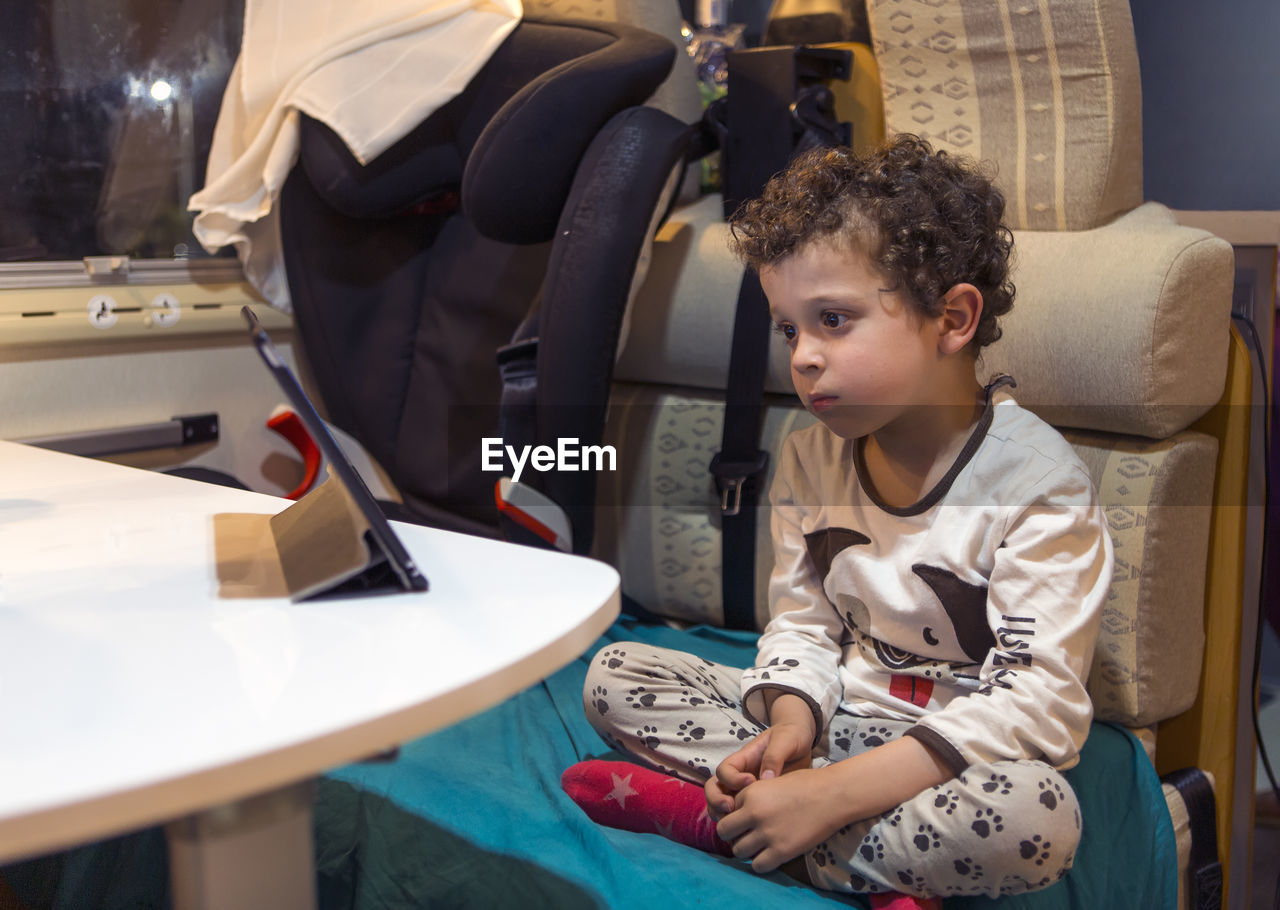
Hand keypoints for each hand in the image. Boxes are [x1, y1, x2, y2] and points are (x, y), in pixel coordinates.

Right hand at [704, 719, 812, 818]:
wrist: (803, 743)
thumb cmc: (791, 736)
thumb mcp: (785, 740)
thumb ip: (774, 756)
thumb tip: (766, 779)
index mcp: (743, 759)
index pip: (724, 770)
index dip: (731, 778)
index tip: (751, 781)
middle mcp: (739, 776)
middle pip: (714, 789)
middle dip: (716, 800)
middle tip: (731, 809)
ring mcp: (746, 791)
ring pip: (722, 805)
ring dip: (723, 815)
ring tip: (740, 823)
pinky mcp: (757, 803)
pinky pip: (741, 815)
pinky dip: (740, 824)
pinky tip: (754, 828)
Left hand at [715, 767, 838, 872]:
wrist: (833, 795)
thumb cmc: (807, 784)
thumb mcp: (773, 781)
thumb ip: (754, 796)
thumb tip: (741, 811)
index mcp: (750, 793)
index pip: (727, 810)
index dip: (737, 814)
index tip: (748, 818)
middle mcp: (754, 813)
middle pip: (724, 831)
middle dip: (732, 834)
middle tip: (746, 835)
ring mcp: (767, 833)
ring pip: (738, 850)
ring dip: (746, 849)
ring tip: (760, 845)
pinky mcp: (781, 851)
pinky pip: (757, 866)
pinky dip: (761, 863)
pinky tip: (770, 856)